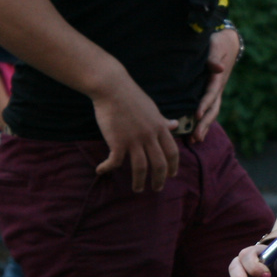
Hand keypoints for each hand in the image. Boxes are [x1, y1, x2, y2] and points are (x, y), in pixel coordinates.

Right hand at [91, 76, 179, 191]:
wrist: (112, 88)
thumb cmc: (131, 97)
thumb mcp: (152, 109)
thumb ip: (163, 121)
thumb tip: (175, 125)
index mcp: (159, 127)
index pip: (172, 152)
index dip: (173, 166)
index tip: (172, 175)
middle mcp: (149, 136)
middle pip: (159, 164)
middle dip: (160, 179)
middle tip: (157, 188)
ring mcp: (133, 140)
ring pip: (141, 168)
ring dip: (140, 182)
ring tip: (138, 189)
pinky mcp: (117, 141)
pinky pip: (114, 161)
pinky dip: (107, 168)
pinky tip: (101, 171)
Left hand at [193, 28, 240, 141]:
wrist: (228, 42)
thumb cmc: (218, 43)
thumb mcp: (216, 46)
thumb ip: (214, 57)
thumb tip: (217, 68)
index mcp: (218, 78)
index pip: (211, 94)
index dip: (204, 105)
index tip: (196, 115)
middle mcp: (218, 88)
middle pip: (213, 109)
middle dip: (204, 124)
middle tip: (195, 138)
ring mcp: (216, 92)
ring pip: (212, 112)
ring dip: (204, 126)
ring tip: (195, 140)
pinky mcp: (212, 93)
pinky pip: (209, 110)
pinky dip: (203, 121)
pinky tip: (195, 132)